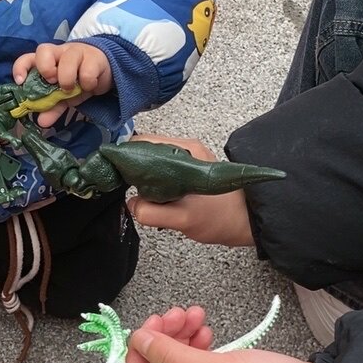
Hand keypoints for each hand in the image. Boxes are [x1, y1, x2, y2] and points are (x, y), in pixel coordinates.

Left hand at [11, 43, 111, 126]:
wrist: (104, 73)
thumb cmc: (78, 81)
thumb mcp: (63, 97)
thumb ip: (51, 108)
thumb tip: (41, 122)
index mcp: (47, 61)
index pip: (27, 58)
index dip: (20, 68)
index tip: (20, 82)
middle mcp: (59, 53)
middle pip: (43, 50)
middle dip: (46, 69)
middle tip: (53, 83)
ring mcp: (76, 52)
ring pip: (67, 59)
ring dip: (67, 78)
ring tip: (72, 89)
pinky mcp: (94, 57)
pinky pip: (87, 71)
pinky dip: (87, 83)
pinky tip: (89, 86)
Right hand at [127, 134, 254, 245]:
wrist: (248, 221)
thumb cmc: (222, 217)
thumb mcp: (184, 219)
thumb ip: (152, 213)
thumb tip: (132, 204)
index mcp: (183, 150)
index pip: (140, 142)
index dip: (123, 158)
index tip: (115, 177)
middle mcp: (182, 148)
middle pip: (142, 150)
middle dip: (130, 170)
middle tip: (126, 190)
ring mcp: (183, 159)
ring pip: (149, 162)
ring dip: (140, 179)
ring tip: (140, 197)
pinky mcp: (184, 172)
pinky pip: (158, 172)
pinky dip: (151, 184)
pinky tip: (152, 199)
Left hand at [127, 311, 312, 362]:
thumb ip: (173, 356)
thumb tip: (139, 340)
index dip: (142, 349)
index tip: (153, 323)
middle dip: (165, 336)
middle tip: (179, 312)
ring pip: (178, 361)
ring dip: (182, 335)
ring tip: (197, 315)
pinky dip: (197, 344)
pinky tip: (206, 331)